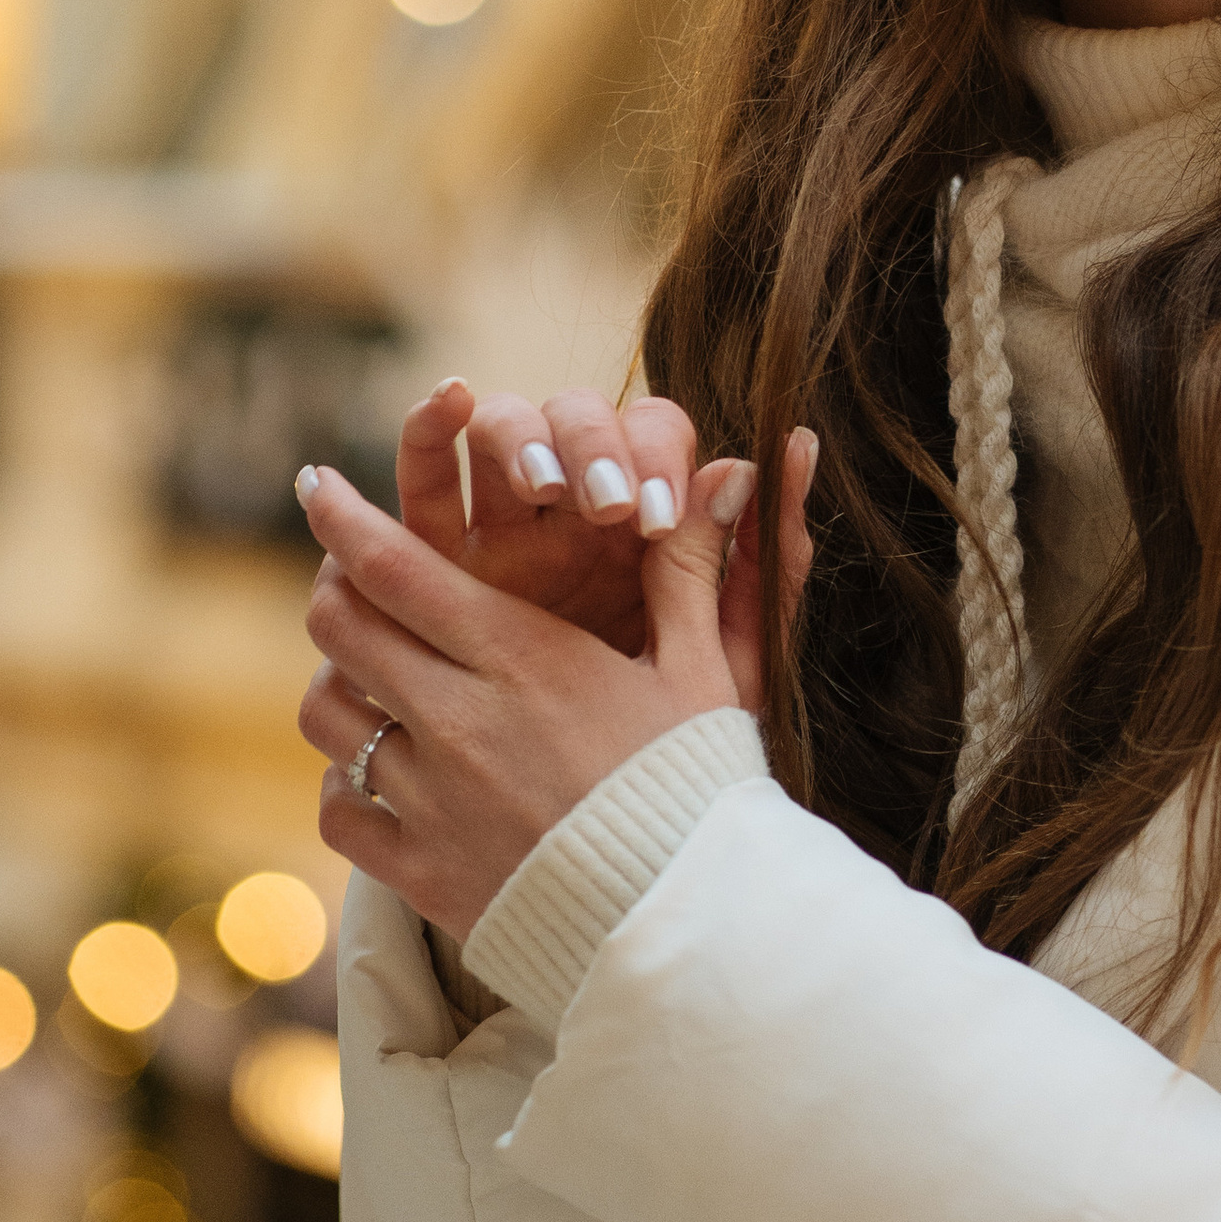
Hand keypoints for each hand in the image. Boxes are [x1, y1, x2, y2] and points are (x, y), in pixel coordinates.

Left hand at [295, 409, 799, 936]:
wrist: (684, 927)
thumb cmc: (699, 787)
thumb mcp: (704, 670)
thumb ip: (689, 571)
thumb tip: (724, 474)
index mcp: (523, 657)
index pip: (395, 568)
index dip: (341, 517)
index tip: (316, 482)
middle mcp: (459, 719)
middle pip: (342, 627)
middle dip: (336, 588)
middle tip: (352, 577)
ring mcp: (429, 799)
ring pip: (326, 713)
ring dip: (340, 684)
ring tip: (372, 678)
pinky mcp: (418, 870)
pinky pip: (339, 807)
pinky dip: (347, 782)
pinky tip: (380, 772)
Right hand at [394, 377, 815, 714]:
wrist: (583, 815)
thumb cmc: (660, 740)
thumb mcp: (725, 662)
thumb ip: (764, 560)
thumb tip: (799, 445)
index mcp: (643, 519)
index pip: (652, 432)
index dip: (656, 454)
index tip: (661, 515)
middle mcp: (571, 504)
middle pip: (575, 416)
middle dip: (592, 444)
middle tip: (610, 504)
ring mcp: (498, 520)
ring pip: (497, 426)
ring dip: (519, 434)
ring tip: (543, 481)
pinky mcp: (432, 552)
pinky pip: (421, 473)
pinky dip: (426, 427)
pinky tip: (445, 406)